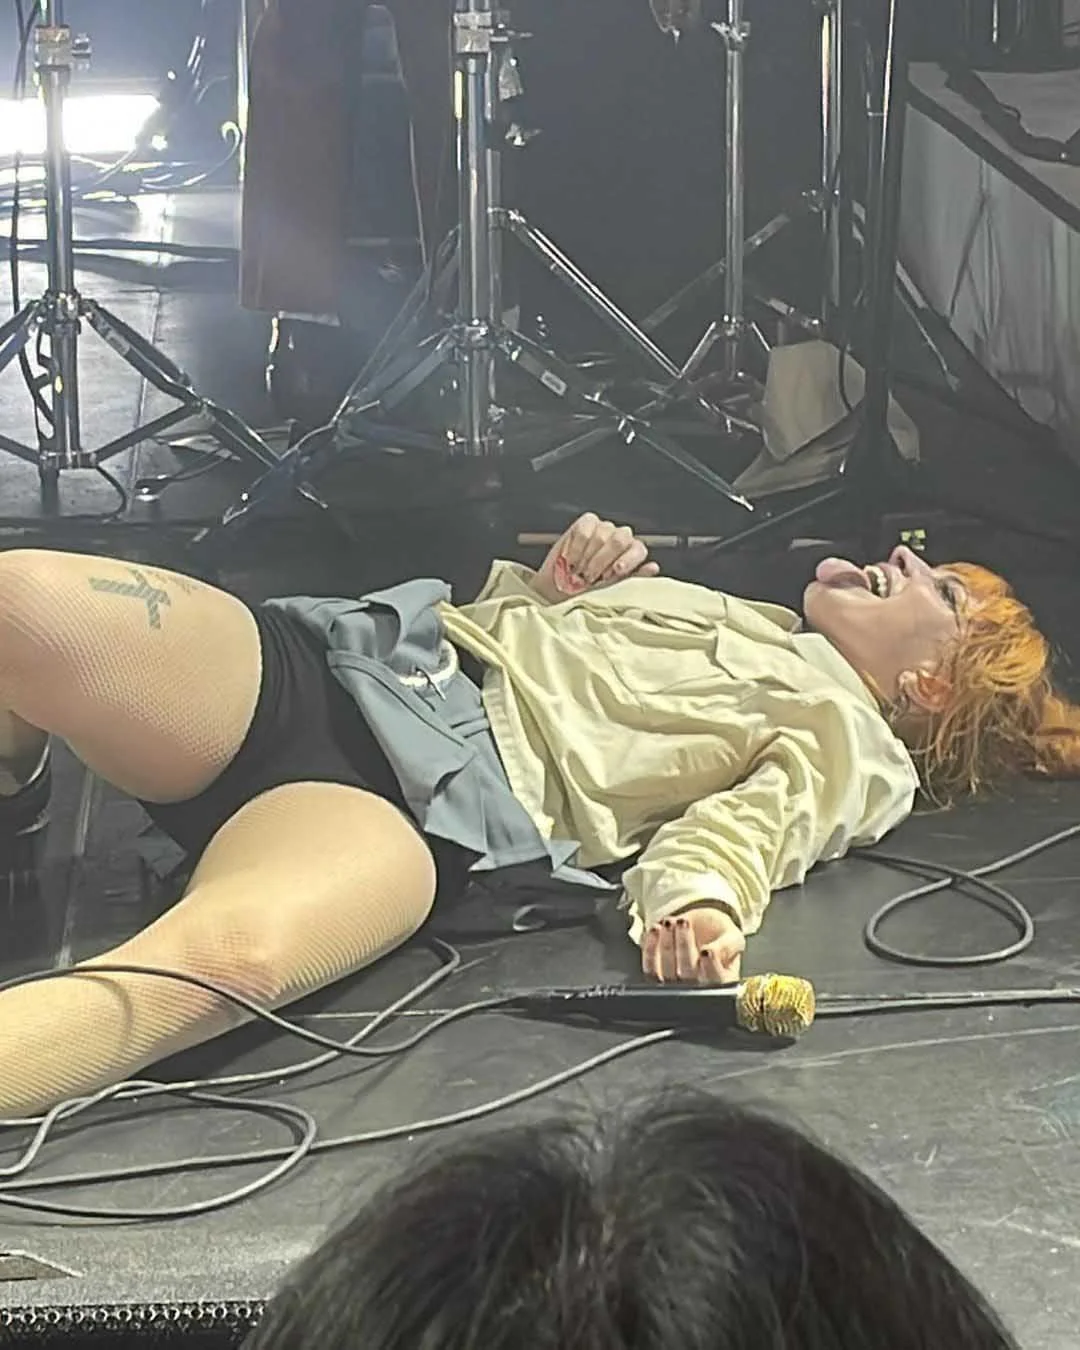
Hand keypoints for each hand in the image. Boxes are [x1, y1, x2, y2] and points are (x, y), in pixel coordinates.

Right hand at [533, 513, 659, 602]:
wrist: (559, 592)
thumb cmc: (588, 593)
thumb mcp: (612, 591)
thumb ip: (633, 578)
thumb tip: (653, 568)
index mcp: (633, 554)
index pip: (638, 549)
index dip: (626, 561)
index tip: (612, 573)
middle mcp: (621, 539)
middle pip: (620, 539)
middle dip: (602, 561)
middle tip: (590, 577)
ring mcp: (604, 528)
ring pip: (601, 535)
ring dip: (587, 558)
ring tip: (579, 571)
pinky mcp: (586, 523)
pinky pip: (584, 530)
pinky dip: (575, 547)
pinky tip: (572, 559)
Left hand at [641, 907, 745, 983]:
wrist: (702, 928)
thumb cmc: (720, 937)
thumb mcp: (733, 938)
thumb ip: (728, 946)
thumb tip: (714, 951)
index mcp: (722, 986)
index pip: (716, 982)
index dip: (710, 967)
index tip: (707, 950)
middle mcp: (698, 990)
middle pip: (688, 975)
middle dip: (684, 946)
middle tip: (684, 923)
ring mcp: (675, 985)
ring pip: (667, 972)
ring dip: (666, 945)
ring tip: (670, 922)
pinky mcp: (656, 977)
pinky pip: (650, 969)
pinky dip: (650, 949)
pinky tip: (656, 930)